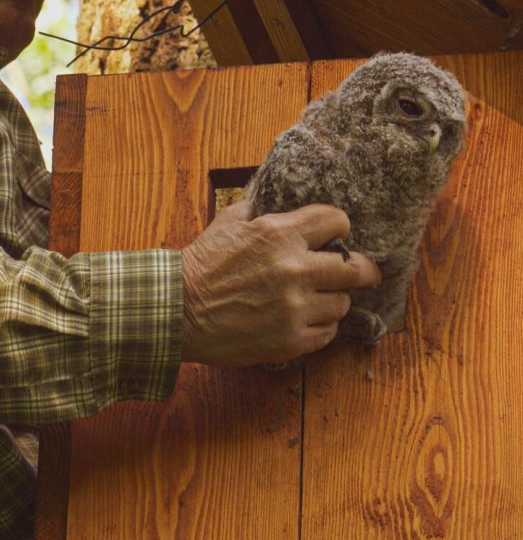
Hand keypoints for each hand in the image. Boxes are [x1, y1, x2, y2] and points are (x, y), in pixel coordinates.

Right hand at [180, 201, 380, 366]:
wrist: (177, 311)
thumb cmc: (201, 265)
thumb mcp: (228, 222)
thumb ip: (259, 209)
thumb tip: (277, 199)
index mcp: (279, 233)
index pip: (337, 220)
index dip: (339, 227)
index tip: (338, 236)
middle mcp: (294, 269)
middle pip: (355, 267)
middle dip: (361, 269)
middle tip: (363, 273)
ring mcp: (295, 307)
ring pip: (343, 303)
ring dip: (333, 300)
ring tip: (318, 300)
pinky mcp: (291, 340)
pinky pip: (327, 332)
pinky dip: (320, 326)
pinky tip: (304, 320)